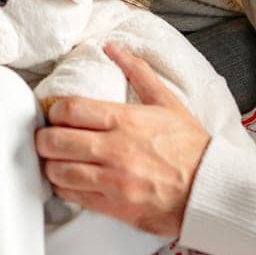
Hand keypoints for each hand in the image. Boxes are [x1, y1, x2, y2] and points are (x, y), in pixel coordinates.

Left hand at [33, 44, 209, 237]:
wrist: (210, 189)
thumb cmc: (190, 146)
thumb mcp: (166, 102)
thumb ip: (137, 72)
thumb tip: (112, 47)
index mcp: (124, 120)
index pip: (68, 109)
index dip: (54, 111)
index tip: (57, 115)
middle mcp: (115, 150)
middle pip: (54, 141)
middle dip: (45, 138)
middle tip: (50, 137)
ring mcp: (113, 181)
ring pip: (57, 171)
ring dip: (51, 165)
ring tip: (58, 160)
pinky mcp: (114, 207)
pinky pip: (73, 196)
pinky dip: (65, 187)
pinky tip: (71, 180)